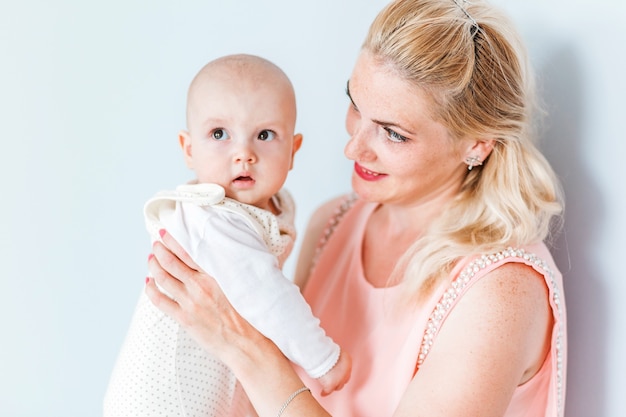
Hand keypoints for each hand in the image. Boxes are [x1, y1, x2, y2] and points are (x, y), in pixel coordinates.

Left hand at [145, 229, 260, 362]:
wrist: (247, 343)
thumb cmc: (250, 315)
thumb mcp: (244, 285)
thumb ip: (234, 269)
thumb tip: (232, 256)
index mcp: (215, 275)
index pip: (188, 251)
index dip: (173, 240)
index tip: (166, 233)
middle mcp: (200, 286)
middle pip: (171, 262)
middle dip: (160, 249)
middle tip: (156, 243)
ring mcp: (190, 302)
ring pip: (163, 278)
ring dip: (153, 266)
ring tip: (151, 258)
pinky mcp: (184, 318)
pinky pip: (160, 301)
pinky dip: (151, 290)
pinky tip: (148, 283)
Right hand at [317, 350, 351, 395]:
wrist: (322, 354)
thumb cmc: (325, 350)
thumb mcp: (336, 351)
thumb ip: (337, 358)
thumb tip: (332, 360)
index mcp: (348, 361)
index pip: (346, 371)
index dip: (341, 373)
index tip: (337, 374)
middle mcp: (346, 372)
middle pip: (344, 380)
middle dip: (339, 381)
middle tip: (332, 380)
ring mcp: (339, 380)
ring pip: (338, 387)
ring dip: (333, 386)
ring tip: (328, 386)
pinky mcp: (331, 385)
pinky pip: (328, 391)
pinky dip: (325, 392)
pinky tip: (323, 393)